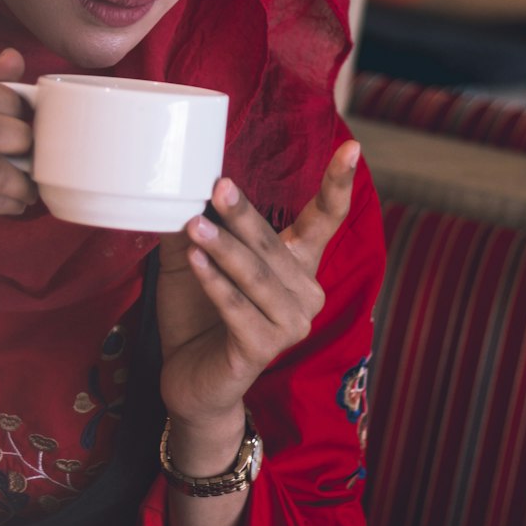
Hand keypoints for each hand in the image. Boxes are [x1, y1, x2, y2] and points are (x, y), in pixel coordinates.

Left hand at [156, 141, 359, 444]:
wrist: (191, 379)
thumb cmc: (197, 311)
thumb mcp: (192, 256)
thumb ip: (193, 222)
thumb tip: (172, 180)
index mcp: (296, 263)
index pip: (325, 218)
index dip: (338, 183)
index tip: (353, 146)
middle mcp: (304, 292)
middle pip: (274, 244)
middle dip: (244, 214)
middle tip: (219, 184)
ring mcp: (289, 325)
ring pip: (256, 276)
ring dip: (224, 249)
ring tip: (193, 222)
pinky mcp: (264, 350)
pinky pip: (238, 309)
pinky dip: (215, 284)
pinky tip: (194, 261)